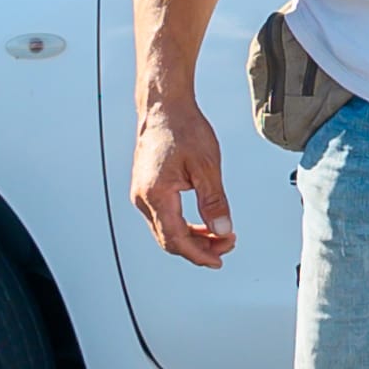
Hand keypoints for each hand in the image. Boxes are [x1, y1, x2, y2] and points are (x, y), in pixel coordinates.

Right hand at [131, 100, 232, 268]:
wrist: (164, 108)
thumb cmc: (182, 129)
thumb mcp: (207, 166)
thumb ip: (214, 202)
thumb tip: (222, 230)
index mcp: (156, 194)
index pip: (175, 238)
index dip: (198, 254)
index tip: (217, 260)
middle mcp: (142, 198)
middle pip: (169, 239)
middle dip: (199, 248)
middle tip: (226, 246)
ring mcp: (142, 194)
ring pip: (166, 230)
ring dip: (192, 238)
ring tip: (219, 237)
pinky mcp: (146, 189)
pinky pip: (164, 217)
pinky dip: (184, 225)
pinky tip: (203, 225)